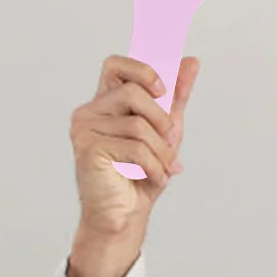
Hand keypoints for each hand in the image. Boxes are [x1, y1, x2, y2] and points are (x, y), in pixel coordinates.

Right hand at [67, 55, 198, 276]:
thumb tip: (191, 62)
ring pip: (138, 124)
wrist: (126, 214)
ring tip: (163, 168)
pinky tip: (154, 178)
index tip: (164, 88)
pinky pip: (135, 148)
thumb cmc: (142, 172)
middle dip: (162, 119)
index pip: (116, 65)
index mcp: (107, 102)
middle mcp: (90, 111)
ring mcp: (85, 129)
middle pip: (134, 91)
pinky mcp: (88, 149)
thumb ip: (176, 97)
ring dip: (162, 151)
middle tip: (170, 141)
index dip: (142, 69)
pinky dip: (154, 166)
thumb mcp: (166, 130)